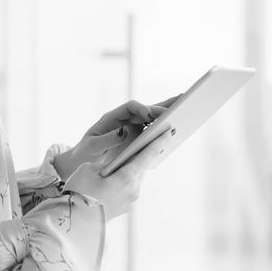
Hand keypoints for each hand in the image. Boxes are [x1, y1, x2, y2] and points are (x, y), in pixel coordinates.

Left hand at [53, 93, 180, 179]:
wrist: (83, 162)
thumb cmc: (85, 153)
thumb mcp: (92, 147)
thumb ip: (106, 139)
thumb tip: (124, 131)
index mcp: (112, 118)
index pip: (130, 108)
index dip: (142, 109)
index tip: (151, 114)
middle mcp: (125, 120)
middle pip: (146, 109)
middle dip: (162, 107)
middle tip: (179, 107)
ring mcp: (134, 128)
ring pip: (154, 117)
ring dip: (169, 113)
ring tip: (188, 109)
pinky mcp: (140, 138)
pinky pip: (155, 131)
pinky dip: (166, 128)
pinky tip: (181, 129)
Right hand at [64, 126, 174, 220]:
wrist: (75, 221)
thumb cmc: (79, 192)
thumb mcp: (88, 169)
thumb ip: (106, 163)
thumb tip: (112, 168)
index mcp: (127, 176)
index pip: (148, 155)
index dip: (158, 141)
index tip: (169, 132)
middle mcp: (134, 189)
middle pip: (140, 166)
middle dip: (139, 155)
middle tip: (140, 142)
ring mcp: (131, 200)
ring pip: (133, 178)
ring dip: (128, 170)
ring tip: (119, 162)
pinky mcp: (125, 208)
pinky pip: (127, 189)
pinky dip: (122, 182)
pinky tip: (111, 180)